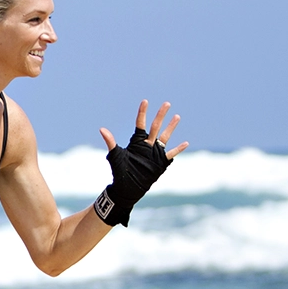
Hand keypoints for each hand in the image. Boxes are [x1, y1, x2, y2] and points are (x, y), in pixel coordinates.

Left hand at [93, 101, 188, 226]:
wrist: (127, 187)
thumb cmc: (120, 171)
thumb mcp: (115, 155)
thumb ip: (111, 142)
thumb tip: (102, 129)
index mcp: (137, 141)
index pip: (140, 123)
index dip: (142, 112)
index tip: (145, 101)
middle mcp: (147, 144)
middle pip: (156, 126)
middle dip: (161, 115)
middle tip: (166, 103)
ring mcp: (155, 153)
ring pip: (165, 136)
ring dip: (171, 127)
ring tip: (177, 116)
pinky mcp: (161, 162)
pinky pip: (172, 154)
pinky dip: (178, 149)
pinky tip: (186, 143)